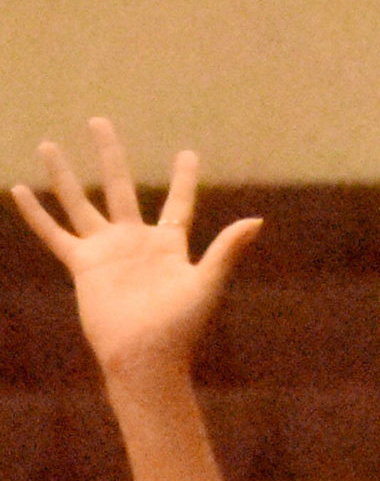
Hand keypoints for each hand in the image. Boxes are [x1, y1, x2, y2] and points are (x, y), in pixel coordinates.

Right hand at [12, 116, 260, 384]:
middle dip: (109, 155)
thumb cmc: (180, 329)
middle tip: (98, 121)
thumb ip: (227, 250)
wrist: (146, 360)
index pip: (178, 204)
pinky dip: (36, 214)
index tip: (187, 154)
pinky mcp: (83, 266)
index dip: (184, 179)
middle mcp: (135, 242)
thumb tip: (256, 221)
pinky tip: (20, 190)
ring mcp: (106, 252)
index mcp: (169, 245)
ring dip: (62, 175)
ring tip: (47, 145)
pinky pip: (54, 234)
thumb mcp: (206, 284)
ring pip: (80, 203)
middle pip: (119, 186)